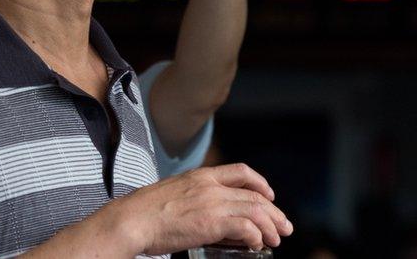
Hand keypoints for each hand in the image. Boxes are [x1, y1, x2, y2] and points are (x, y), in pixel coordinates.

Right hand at [107, 163, 292, 254]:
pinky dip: (255, 237)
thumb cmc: (145, 213)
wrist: (132, 220)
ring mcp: (212, 203)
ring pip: (256, 211)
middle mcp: (210, 186)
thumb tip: (205, 213)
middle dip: (275, 213)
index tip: (269, 196)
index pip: (240, 172)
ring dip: (270, 227)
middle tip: (284, 227)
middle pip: (255, 195)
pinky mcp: (211, 223)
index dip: (260, 183)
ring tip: (275, 240)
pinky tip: (256, 245)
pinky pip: (246, 228)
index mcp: (201, 176)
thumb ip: (193, 197)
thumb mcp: (173, 193)